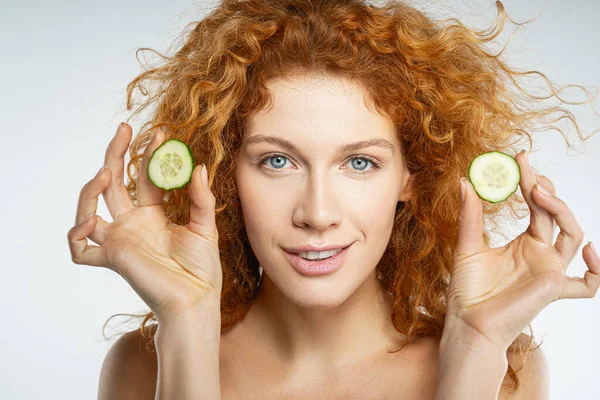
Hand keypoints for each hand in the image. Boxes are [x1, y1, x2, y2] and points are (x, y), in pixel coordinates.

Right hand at [67, 123, 222, 323]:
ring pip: (89, 209)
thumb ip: (200, 198)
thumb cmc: (203, 268)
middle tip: (125, 129)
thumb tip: (198, 165)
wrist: (198, 299)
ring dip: (91, 188)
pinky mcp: (113, 259)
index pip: (145, 177)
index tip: (161, 134)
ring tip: (105, 171)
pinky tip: (87, 222)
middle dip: (115, 154)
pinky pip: (80, 250)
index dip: (150, 155)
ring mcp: (120, 240)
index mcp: (154, 214)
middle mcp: (133, 223)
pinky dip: (76, 236)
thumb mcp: (205, 227)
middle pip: (114, 183)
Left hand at [445, 150, 599, 350]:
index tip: (520, 158)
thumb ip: (470, 215)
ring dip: (561, 210)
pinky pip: (587, 284)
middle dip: (544, 187)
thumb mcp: (467, 245)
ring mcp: (550, 271)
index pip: (537, 206)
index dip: (532, 180)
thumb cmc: (467, 289)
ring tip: (537, 192)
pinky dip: (597, 269)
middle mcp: (542, 254)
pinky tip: (588, 249)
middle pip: (555, 214)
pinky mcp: (553, 290)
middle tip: (525, 168)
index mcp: (524, 242)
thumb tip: (465, 181)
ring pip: (574, 236)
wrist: (466, 322)